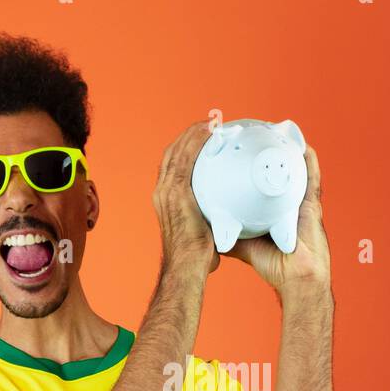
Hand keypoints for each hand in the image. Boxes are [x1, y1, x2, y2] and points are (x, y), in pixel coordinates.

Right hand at [153, 121, 219, 274]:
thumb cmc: (196, 257)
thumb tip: (227, 227)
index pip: (172, 165)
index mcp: (165, 199)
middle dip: (189, 136)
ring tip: (211, 123)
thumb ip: (211, 222)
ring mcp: (167, 191)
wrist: (186, 267)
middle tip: (209, 125)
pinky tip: (209, 132)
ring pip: (178, 151)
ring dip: (194, 134)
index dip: (185, 148)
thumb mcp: (202, 233)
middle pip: (173, 153)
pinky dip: (196, 142)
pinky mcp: (177, 193)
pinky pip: (186, 159)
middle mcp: (162, 191)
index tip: (201, 138)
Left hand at [228, 145, 329, 291]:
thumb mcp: (245, 246)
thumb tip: (210, 228)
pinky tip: (302, 147)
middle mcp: (289, 202)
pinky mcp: (312, 204)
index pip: (263, 185)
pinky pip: (311, 178)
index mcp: (275, 211)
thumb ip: (228, 236)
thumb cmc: (275, 265)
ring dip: (289, 151)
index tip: (242, 155)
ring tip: (278, 132)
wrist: (297, 277)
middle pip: (279, 172)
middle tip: (257, 136)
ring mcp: (302, 202)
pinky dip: (308, 161)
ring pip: (296, 170)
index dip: (254, 170)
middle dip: (271, 154)